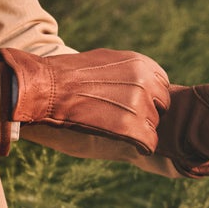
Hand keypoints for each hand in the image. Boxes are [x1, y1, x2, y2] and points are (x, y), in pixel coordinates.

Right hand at [0, 46, 170, 157]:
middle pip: (161, 107)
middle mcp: (145, 82)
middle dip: (147, 114)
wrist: (46, 88)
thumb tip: (138, 81)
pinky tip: (128, 145)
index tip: (132, 104)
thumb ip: (127, 71)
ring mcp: (139, 105)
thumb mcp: (104, 60)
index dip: (149, 97)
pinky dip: (140, 147)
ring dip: (139, 130)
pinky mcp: (130, 128)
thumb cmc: (67, 74)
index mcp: (141, 63)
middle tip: (123, 118)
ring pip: (154, 126)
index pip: (162, 86)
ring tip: (116, 129)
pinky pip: (149, 144)